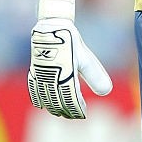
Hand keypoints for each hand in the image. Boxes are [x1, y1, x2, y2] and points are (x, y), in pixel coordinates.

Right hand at [27, 0, 111, 119]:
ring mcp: (41, 75)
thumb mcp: (85, 58)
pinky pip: (34, 88)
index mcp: (66, 74)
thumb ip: (94, 75)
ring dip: (53, 107)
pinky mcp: (34, 70)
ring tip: (60, 112)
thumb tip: (107, 92)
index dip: (77, 108)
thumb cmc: (70, 41)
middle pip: (58, 101)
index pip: (71, 99)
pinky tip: (42, 104)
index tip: (83, 113)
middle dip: (66, 110)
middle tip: (73, 115)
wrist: (51, 26)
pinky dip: (38, 98)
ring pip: (45, 97)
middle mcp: (52, 77)